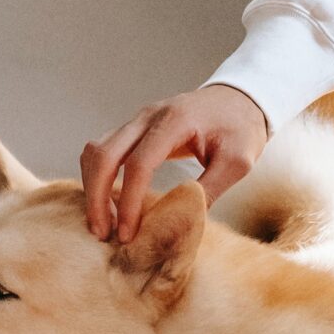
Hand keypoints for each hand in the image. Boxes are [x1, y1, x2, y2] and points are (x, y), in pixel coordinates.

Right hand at [81, 85, 267, 243]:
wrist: (240, 99)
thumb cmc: (241, 129)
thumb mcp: (238, 161)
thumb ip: (210, 188)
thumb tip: (182, 221)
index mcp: (175, 121)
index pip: (139, 164)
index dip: (129, 202)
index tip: (128, 233)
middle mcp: (149, 117)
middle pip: (104, 154)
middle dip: (97, 196)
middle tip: (101, 233)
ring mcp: (138, 120)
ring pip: (97, 150)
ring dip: (93, 187)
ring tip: (101, 223)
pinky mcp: (135, 128)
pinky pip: (104, 150)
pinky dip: (98, 176)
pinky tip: (108, 203)